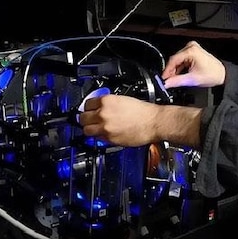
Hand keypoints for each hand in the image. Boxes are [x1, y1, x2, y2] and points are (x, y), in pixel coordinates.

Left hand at [79, 95, 202, 147]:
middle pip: (83, 117)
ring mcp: (105, 127)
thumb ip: (109, 104)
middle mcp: (103, 114)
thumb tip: (101, 108)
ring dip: (89, 129)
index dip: (89, 107)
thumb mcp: (123, 100)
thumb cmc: (144, 112)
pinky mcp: (110, 139)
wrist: (154, 122)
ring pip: (86, 130)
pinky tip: (105, 134)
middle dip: (85, 119)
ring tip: (94, 129)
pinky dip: (99, 137)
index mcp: (107, 101)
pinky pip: (97, 138)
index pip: (87, 103)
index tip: (90, 110)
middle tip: (89, 120)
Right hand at [161, 41, 225, 88]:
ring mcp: (192, 48)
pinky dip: (180, 67)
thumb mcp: (192, 80)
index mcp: (191, 51)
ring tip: (175, 79)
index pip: (173, 60)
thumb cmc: (212, 74)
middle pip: (175, 59)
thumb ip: (177, 81)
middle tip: (168, 81)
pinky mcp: (193, 51)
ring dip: (176, 69)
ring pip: (178, 60)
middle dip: (171, 71)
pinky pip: (182, 59)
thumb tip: (166, 83)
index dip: (167, 71)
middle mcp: (191, 47)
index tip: (163, 79)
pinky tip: (180, 74)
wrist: (222, 74)